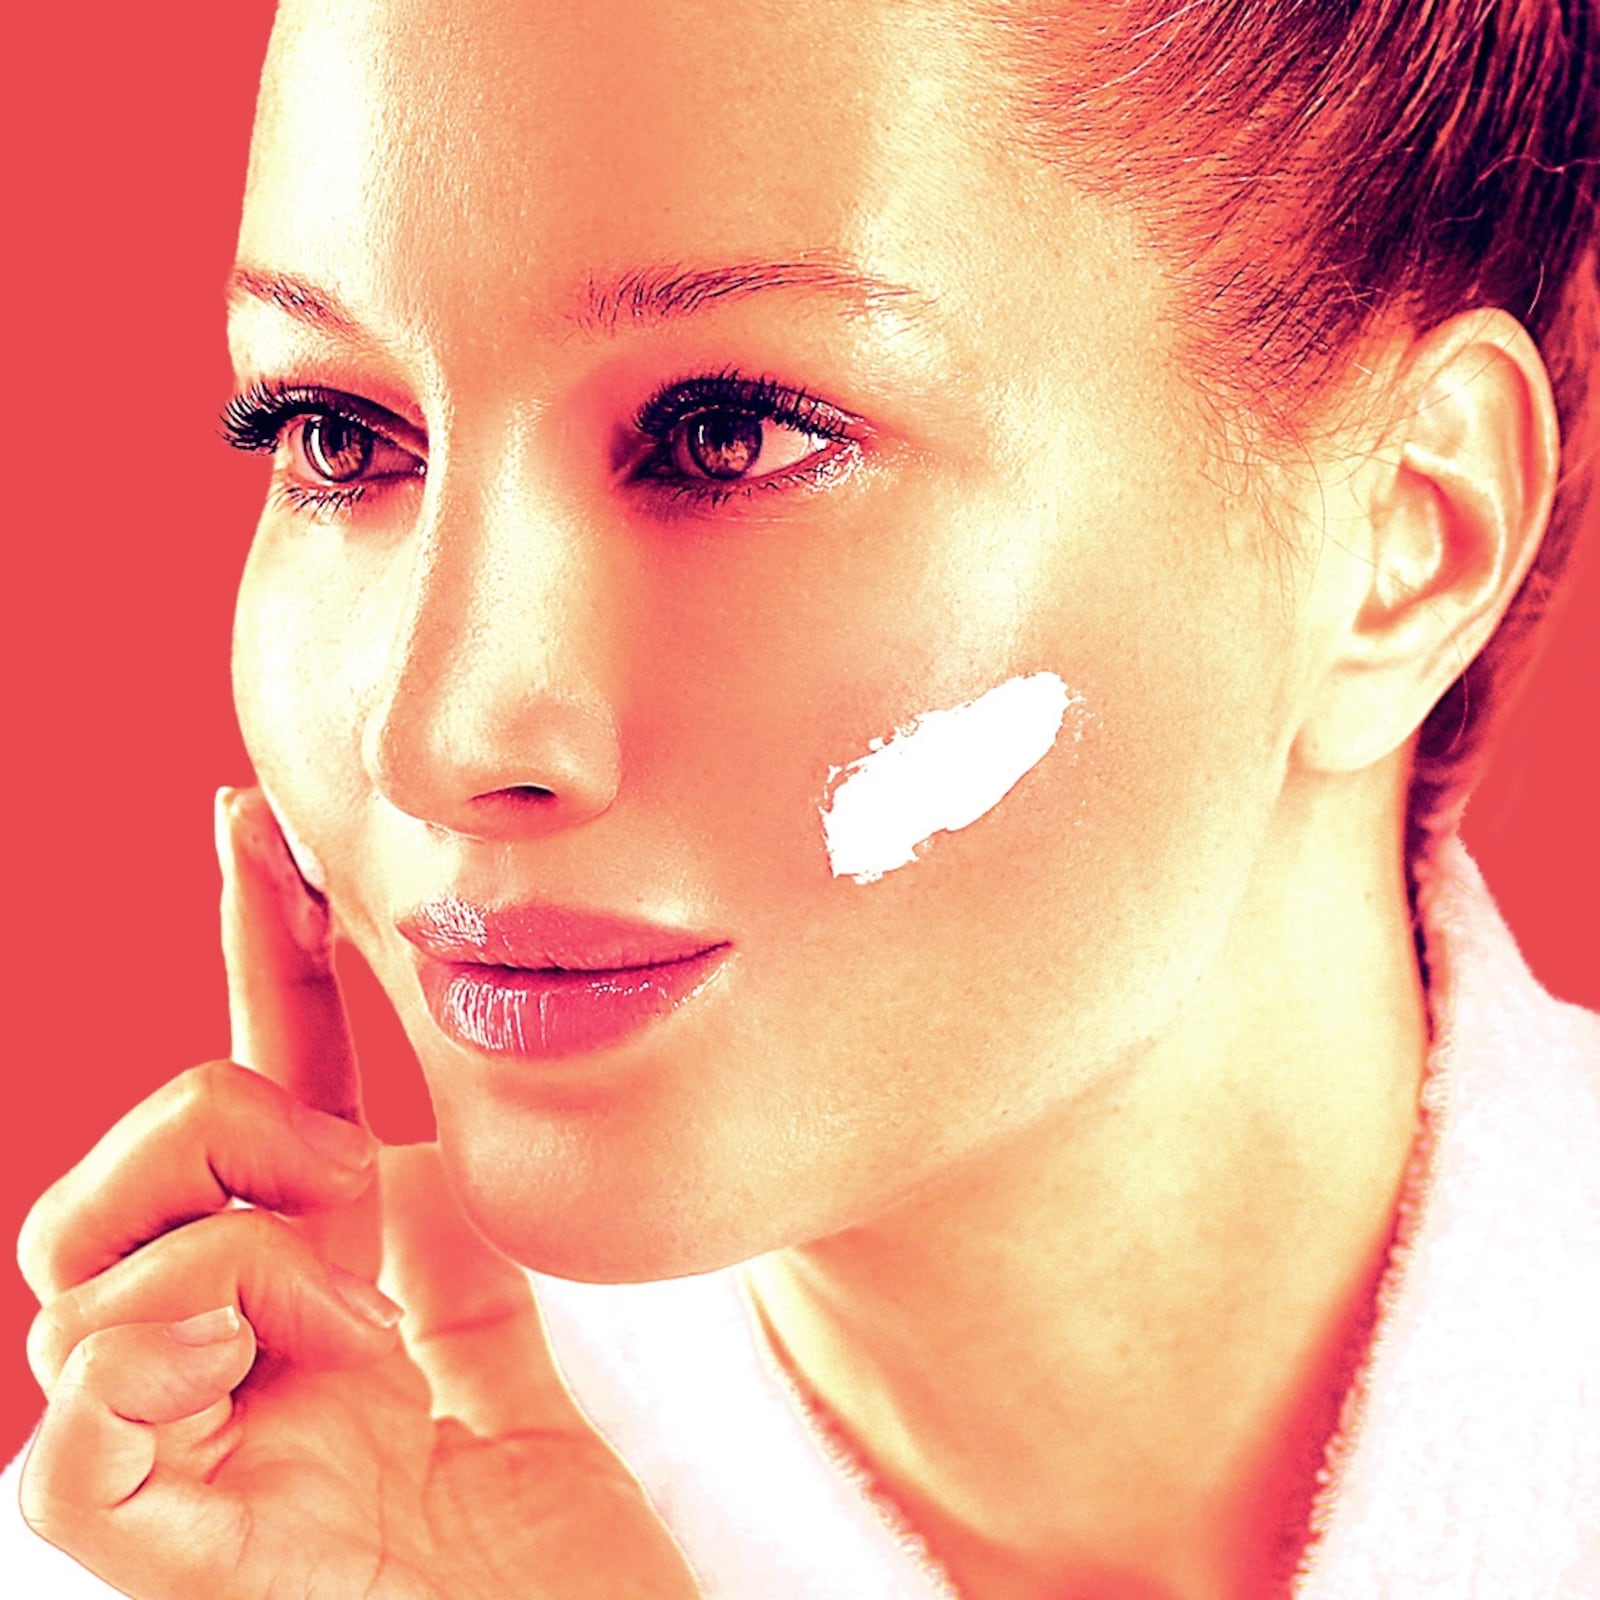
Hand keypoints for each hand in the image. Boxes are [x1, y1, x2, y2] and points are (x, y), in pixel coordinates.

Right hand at [16, 787, 701, 1599]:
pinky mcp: (133, 1532)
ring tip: (347, 1326)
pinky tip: (269, 1372)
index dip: (253, 944)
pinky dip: (175, 1352)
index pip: (252, 1077)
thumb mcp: (492, 1308)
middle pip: (133, 1153)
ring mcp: (154, 1435)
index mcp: (294, 1277)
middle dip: (233, 1122)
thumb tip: (405, 1073)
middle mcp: (206, 1340)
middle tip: (344, 1184)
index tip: (257, 820)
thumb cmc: (531, 1527)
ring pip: (88, 1259)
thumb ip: (441, 1200)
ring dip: (240, 1255)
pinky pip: (74, 1408)